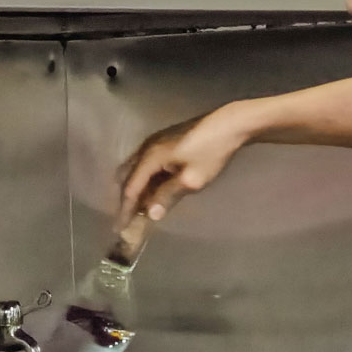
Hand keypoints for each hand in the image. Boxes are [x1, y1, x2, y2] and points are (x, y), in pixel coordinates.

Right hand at [117, 103, 250, 230]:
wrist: (230, 124)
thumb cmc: (211, 152)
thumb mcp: (191, 179)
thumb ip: (168, 196)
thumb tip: (151, 215)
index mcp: (150, 157)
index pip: (130, 188)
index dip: (125, 209)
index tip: (121, 228)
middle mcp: (146, 148)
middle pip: (126, 177)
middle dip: (126, 199)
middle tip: (129, 219)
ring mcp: (154, 143)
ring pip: (134, 170)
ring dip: (135, 189)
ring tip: (140, 209)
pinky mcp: (163, 142)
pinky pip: (145, 164)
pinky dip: (144, 180)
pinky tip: (153, 191)